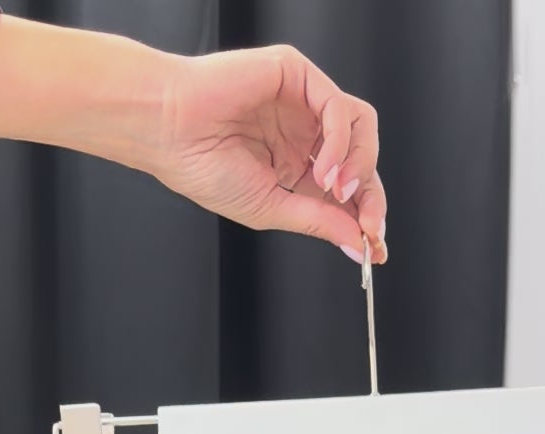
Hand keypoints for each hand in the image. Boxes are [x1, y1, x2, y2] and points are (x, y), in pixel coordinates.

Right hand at [0, 21, 386, 265]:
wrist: (169, 131)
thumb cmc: (202, 166)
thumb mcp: (272, 208)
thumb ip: (319, 221)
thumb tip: (358, 244)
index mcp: (296, 164)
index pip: (348, 186)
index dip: (366, 214)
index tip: (375, 247)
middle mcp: (304, 132)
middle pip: (364, 155)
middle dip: (371, 194)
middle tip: (368, 225)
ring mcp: (302, 102)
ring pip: (361, 125)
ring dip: (360, 164)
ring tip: (336, 190)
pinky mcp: (296, 74)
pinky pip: (338, 107)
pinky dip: (340, 143)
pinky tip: (322, 169)